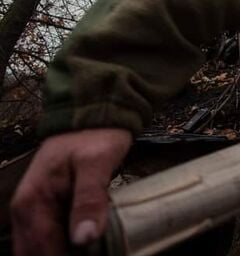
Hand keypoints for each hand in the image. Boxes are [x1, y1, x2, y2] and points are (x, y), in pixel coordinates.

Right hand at [11, 128, 131, 255]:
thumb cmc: (95, 136)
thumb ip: (89, 199)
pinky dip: (64, 246)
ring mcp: (34, 211)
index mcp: (32, 202)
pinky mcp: (47, 209)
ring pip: (39, 249)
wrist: (94, 114)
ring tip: (92, 250)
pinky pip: (49, 238)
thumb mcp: (97, 163)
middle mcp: (25, 211)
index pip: (42, 250)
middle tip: (93, 253)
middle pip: (36, 253)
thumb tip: (83, 239)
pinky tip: (87, 247)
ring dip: (62, 252)